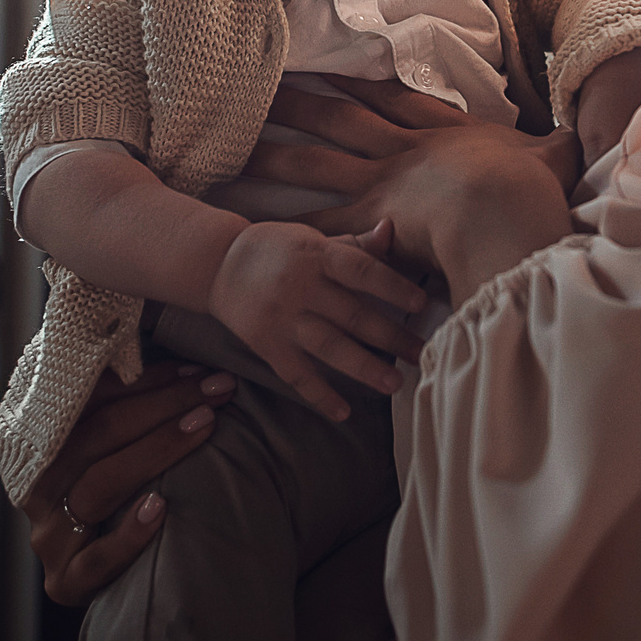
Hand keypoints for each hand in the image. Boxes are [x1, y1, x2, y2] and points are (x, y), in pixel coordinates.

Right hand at [23, 360, 236, 606]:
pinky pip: (96, 559)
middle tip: (215, 389)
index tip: (195, 369)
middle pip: (96, 435)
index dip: (142, 380)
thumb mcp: (111, 449)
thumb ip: (126, 409)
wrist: (105, 581)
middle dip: (162, 405)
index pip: (87, 400)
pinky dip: (129, 534)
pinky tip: (161, 507)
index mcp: (41, 446)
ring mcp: (49, 536)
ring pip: (99, 485)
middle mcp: (37, 486)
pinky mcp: (65, 581)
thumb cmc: (118, 499)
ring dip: (156, 450)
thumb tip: (175, 358)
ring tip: (204, 426)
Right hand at [209, 219, 427, 420]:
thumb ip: (353, 243)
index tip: (422, 303)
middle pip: (351, 314)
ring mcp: (282, 319)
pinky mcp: (267, 345)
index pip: (360, 270)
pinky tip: (343, 412)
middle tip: (423, 354)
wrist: (217, 265)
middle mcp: (299, 287)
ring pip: (328, 347)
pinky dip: (319, 395)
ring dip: (364, 367)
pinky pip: (296, 374)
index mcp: (315, 255)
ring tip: (395, 383)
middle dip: (391, 336)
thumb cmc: (276, 248)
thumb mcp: (312, 238)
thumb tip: (392, 228)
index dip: (392, 286)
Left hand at [252, 77, 575, 301]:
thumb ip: (564, 150)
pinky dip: (283, 226)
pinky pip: (316, 228)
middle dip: (299, 104)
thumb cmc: (535, 188)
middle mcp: (403, 153)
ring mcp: (382, 187)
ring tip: (233, 145)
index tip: (326, 61)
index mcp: (444, 134)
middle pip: (339, 122)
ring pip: (314, 167)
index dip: (359, 78)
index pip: (392, 98)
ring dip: (274, 156)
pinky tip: (250, 223)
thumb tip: (587, 140)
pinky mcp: (370, 226)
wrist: (508, 211)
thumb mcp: (556, 159)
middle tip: (257, 87)